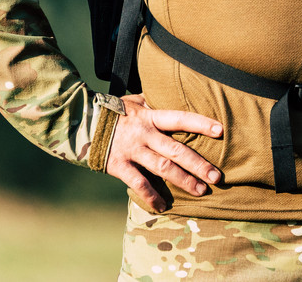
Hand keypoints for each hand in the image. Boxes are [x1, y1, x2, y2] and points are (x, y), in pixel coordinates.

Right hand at [105, 94, 223, 211]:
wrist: (82, 123)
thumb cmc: (114, 111)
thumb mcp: (135, 101)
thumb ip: (155, 103)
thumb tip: (174, 95)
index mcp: (150, 116)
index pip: (180, 118)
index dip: (200, 123)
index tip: (220, 131)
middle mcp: (144, 134)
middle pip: (176, 150)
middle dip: (198, 164)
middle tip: (217, 177)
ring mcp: (132, 151)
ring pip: (162, 168)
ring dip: (183, 181)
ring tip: (200, 191)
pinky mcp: (119, 166)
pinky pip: (138, 183)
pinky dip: (151, 196)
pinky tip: (163, 206)